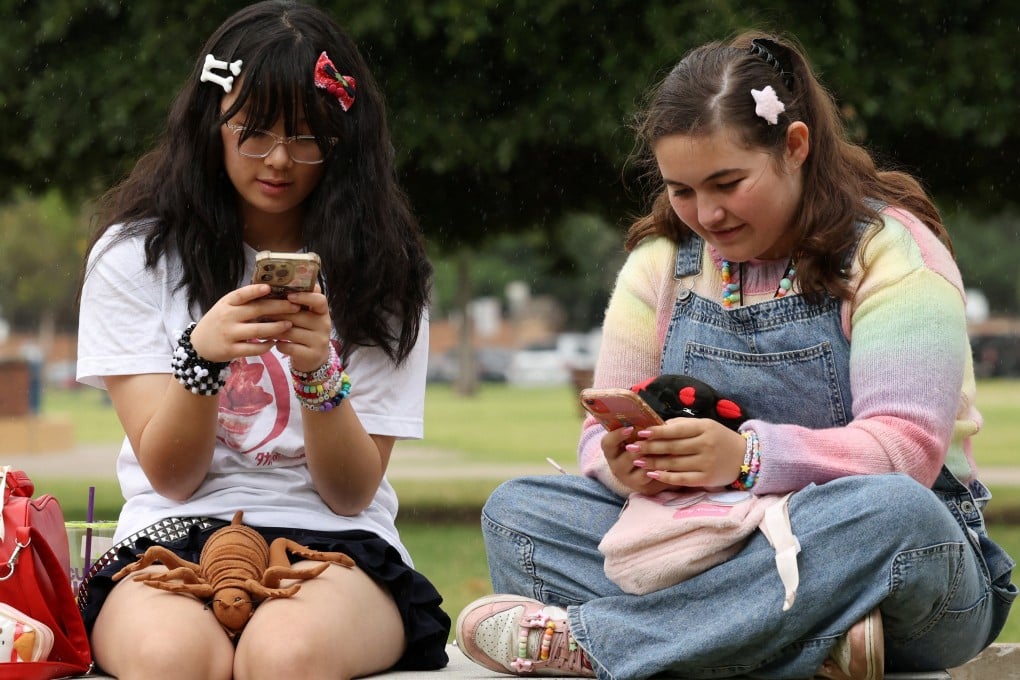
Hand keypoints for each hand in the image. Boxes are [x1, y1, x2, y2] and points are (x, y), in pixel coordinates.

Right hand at [188, 284, 300, 361]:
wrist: (199, 345)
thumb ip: (244, 302)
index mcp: (226, 303)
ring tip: (289, 324)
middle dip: (278, 308)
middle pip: (256, 311)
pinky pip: (253, 349)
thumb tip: (271, 291)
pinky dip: (266, 346)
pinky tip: (275, 342)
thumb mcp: (226, 308)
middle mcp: (227, 317)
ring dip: (276, 328)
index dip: (255, 290)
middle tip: (296, 307)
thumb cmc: (219, 322)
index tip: (270, 287)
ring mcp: (229, 334)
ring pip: (258, 331)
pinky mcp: (231, 350)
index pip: (241, 294)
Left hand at [257, 285, 333, 373]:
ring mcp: (319, 340)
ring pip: (291, 332)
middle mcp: (324, 324)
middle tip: (260, 312)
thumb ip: (294, 304)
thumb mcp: (304, 316)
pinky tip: (274, 343)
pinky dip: (279, 345)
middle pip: (299, 316)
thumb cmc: (304, 331)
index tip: (289, 296)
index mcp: (322, 311)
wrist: (313, 358)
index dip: (305, 296)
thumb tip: (271, 289)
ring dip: (273, 330)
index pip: (319, 300)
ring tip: (261, 328)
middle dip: (277, 314)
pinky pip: (290, 347)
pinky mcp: (312, 355)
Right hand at [602, 426, 670, 493]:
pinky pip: (654, 477)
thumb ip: (636, 429)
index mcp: (611, 452)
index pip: (607, 443)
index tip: (630, 428)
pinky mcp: (644, 488)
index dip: (617, 435)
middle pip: (627, 457)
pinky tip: (672, 458)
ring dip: (655, 456)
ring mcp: (629, 480)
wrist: (644, 471)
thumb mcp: (633, 438)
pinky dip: (663, 466)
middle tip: (654, 438)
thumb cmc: (639, 446)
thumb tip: (644, 416)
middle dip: (643, 447)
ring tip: (667, 446)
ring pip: (643, 467)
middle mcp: (616, 467)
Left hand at [623, 418, 746, 488]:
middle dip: (649, 447)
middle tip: (631, 447)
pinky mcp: (707, 479)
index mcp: (704, 427)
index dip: (657, 432)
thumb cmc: (720, 438)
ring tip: (637, 461)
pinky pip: (682, 479)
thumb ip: (683, 425)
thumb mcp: (705, 426)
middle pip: (672, 447)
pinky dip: (666, 477)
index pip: (676, 430)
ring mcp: (707, 462)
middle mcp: (706, 444)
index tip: (640, 432)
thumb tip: (658, 425)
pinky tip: (652, 474)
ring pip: (674, 463)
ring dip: (653, 462)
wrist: (746, 457)